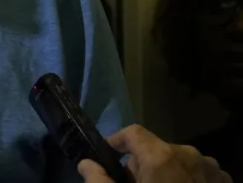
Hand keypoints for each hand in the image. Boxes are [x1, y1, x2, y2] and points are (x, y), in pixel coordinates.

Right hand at [77, 124, 230, 182]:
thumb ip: (99, 181)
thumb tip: (87, 164)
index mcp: (160, 156)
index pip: (132, 133)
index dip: (117, 142)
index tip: (109, 158)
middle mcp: (188, 155)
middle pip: (155, 149)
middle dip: (144, 166)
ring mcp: (210, 168)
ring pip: (179, 161)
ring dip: (168, 173)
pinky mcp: (223, 181)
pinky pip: (200, 172)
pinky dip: (190, 180)